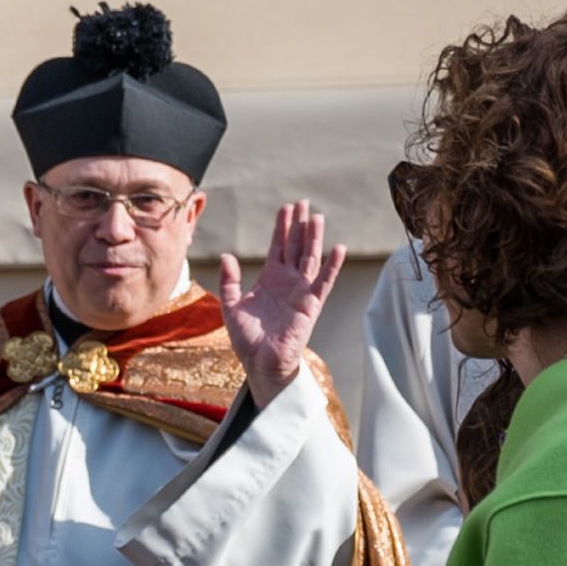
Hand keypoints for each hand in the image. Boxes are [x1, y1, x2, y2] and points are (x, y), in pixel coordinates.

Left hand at [218, 201, 343, 407]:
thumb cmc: (247, 340)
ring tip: (317, 217)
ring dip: (314, 238)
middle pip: (295, 246)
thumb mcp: (231, 306)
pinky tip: (339, 248)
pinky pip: (324, 282)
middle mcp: (288, 282)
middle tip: (304, 202)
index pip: (278, 247)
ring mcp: (300, 292)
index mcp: (270, 279)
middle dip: (299, 224)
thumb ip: (230, 281)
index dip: (282, 227)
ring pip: (309, 258)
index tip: (287, 207)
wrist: (260, 364)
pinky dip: (332, 266)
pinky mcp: (311, 305)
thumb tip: (227, 256)